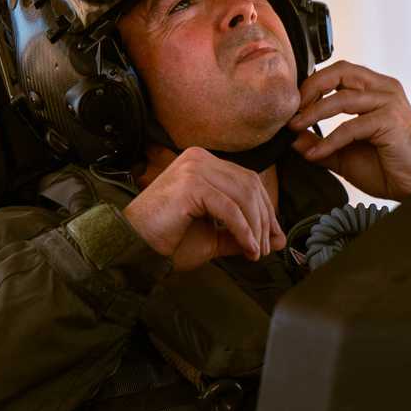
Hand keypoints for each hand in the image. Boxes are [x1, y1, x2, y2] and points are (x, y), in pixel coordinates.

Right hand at [122, 146, 284, 270]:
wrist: (133, 246)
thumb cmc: (167, 241)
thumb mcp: (214, 235)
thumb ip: (243, 232)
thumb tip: (276, 239)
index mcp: (203, 162)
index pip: (247, 180)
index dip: (266, 209)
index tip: (274, 237)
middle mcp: (199, 158)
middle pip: (249, 185)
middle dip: (264, 219)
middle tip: (268, 247)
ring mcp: (194, 168)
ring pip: (242, 197)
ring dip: (256, 228)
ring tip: (256, 251)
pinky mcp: (191, 184)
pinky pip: (229, 209)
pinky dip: (243, 230)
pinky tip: (248, 248)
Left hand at [287, 61, 410, 199]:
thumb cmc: (388, 167)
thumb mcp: (344, 154)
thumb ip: (320, 143)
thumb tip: (293, 138)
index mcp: (377, 89)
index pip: (340, 72)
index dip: (314, 84)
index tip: (294, 105)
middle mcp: (384, 89)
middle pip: (340, 72)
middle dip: (310, 88)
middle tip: (292, 110)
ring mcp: (389, 103)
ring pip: (342, 98)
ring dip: (313, 113)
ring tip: (295, 128)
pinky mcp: (390, 121)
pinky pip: (350, 126)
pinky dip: (329, 140)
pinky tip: (316, 153)